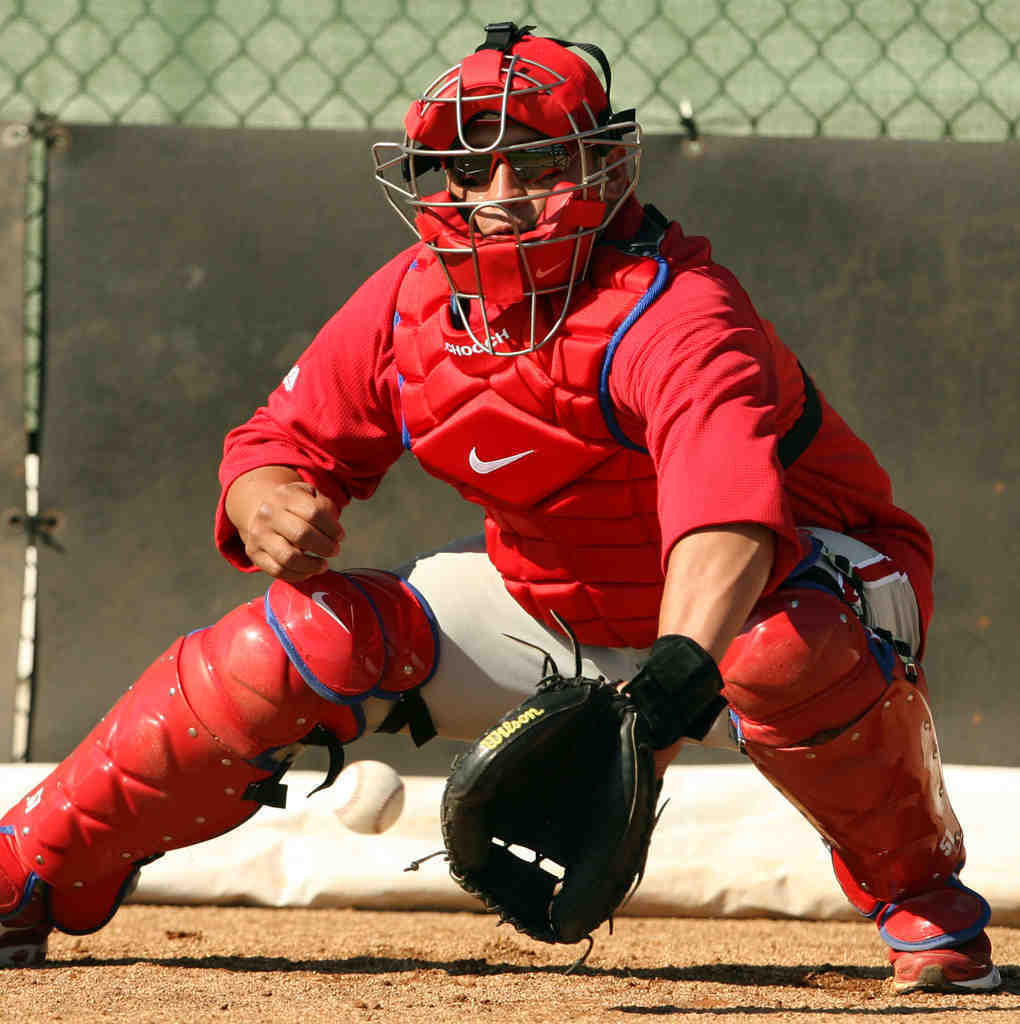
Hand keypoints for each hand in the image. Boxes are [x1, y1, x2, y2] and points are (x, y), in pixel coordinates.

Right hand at [227, 468, 342, 580]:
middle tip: (334, 551)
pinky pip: (278, 571)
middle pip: (301, 534)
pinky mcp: (254, 554)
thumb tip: (334, 529)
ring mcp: (259, 535)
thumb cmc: (295, 507)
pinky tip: (309, 571)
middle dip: (324, 546)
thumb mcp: (310, 496)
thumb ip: (325, 506)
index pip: (314, 512)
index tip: (340, 537)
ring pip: (289, 557)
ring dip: (312, 565)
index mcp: (285, 496)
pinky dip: (299, 575)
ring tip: (324, 565)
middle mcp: (268, 514)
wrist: (263, 513)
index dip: (332, 528)